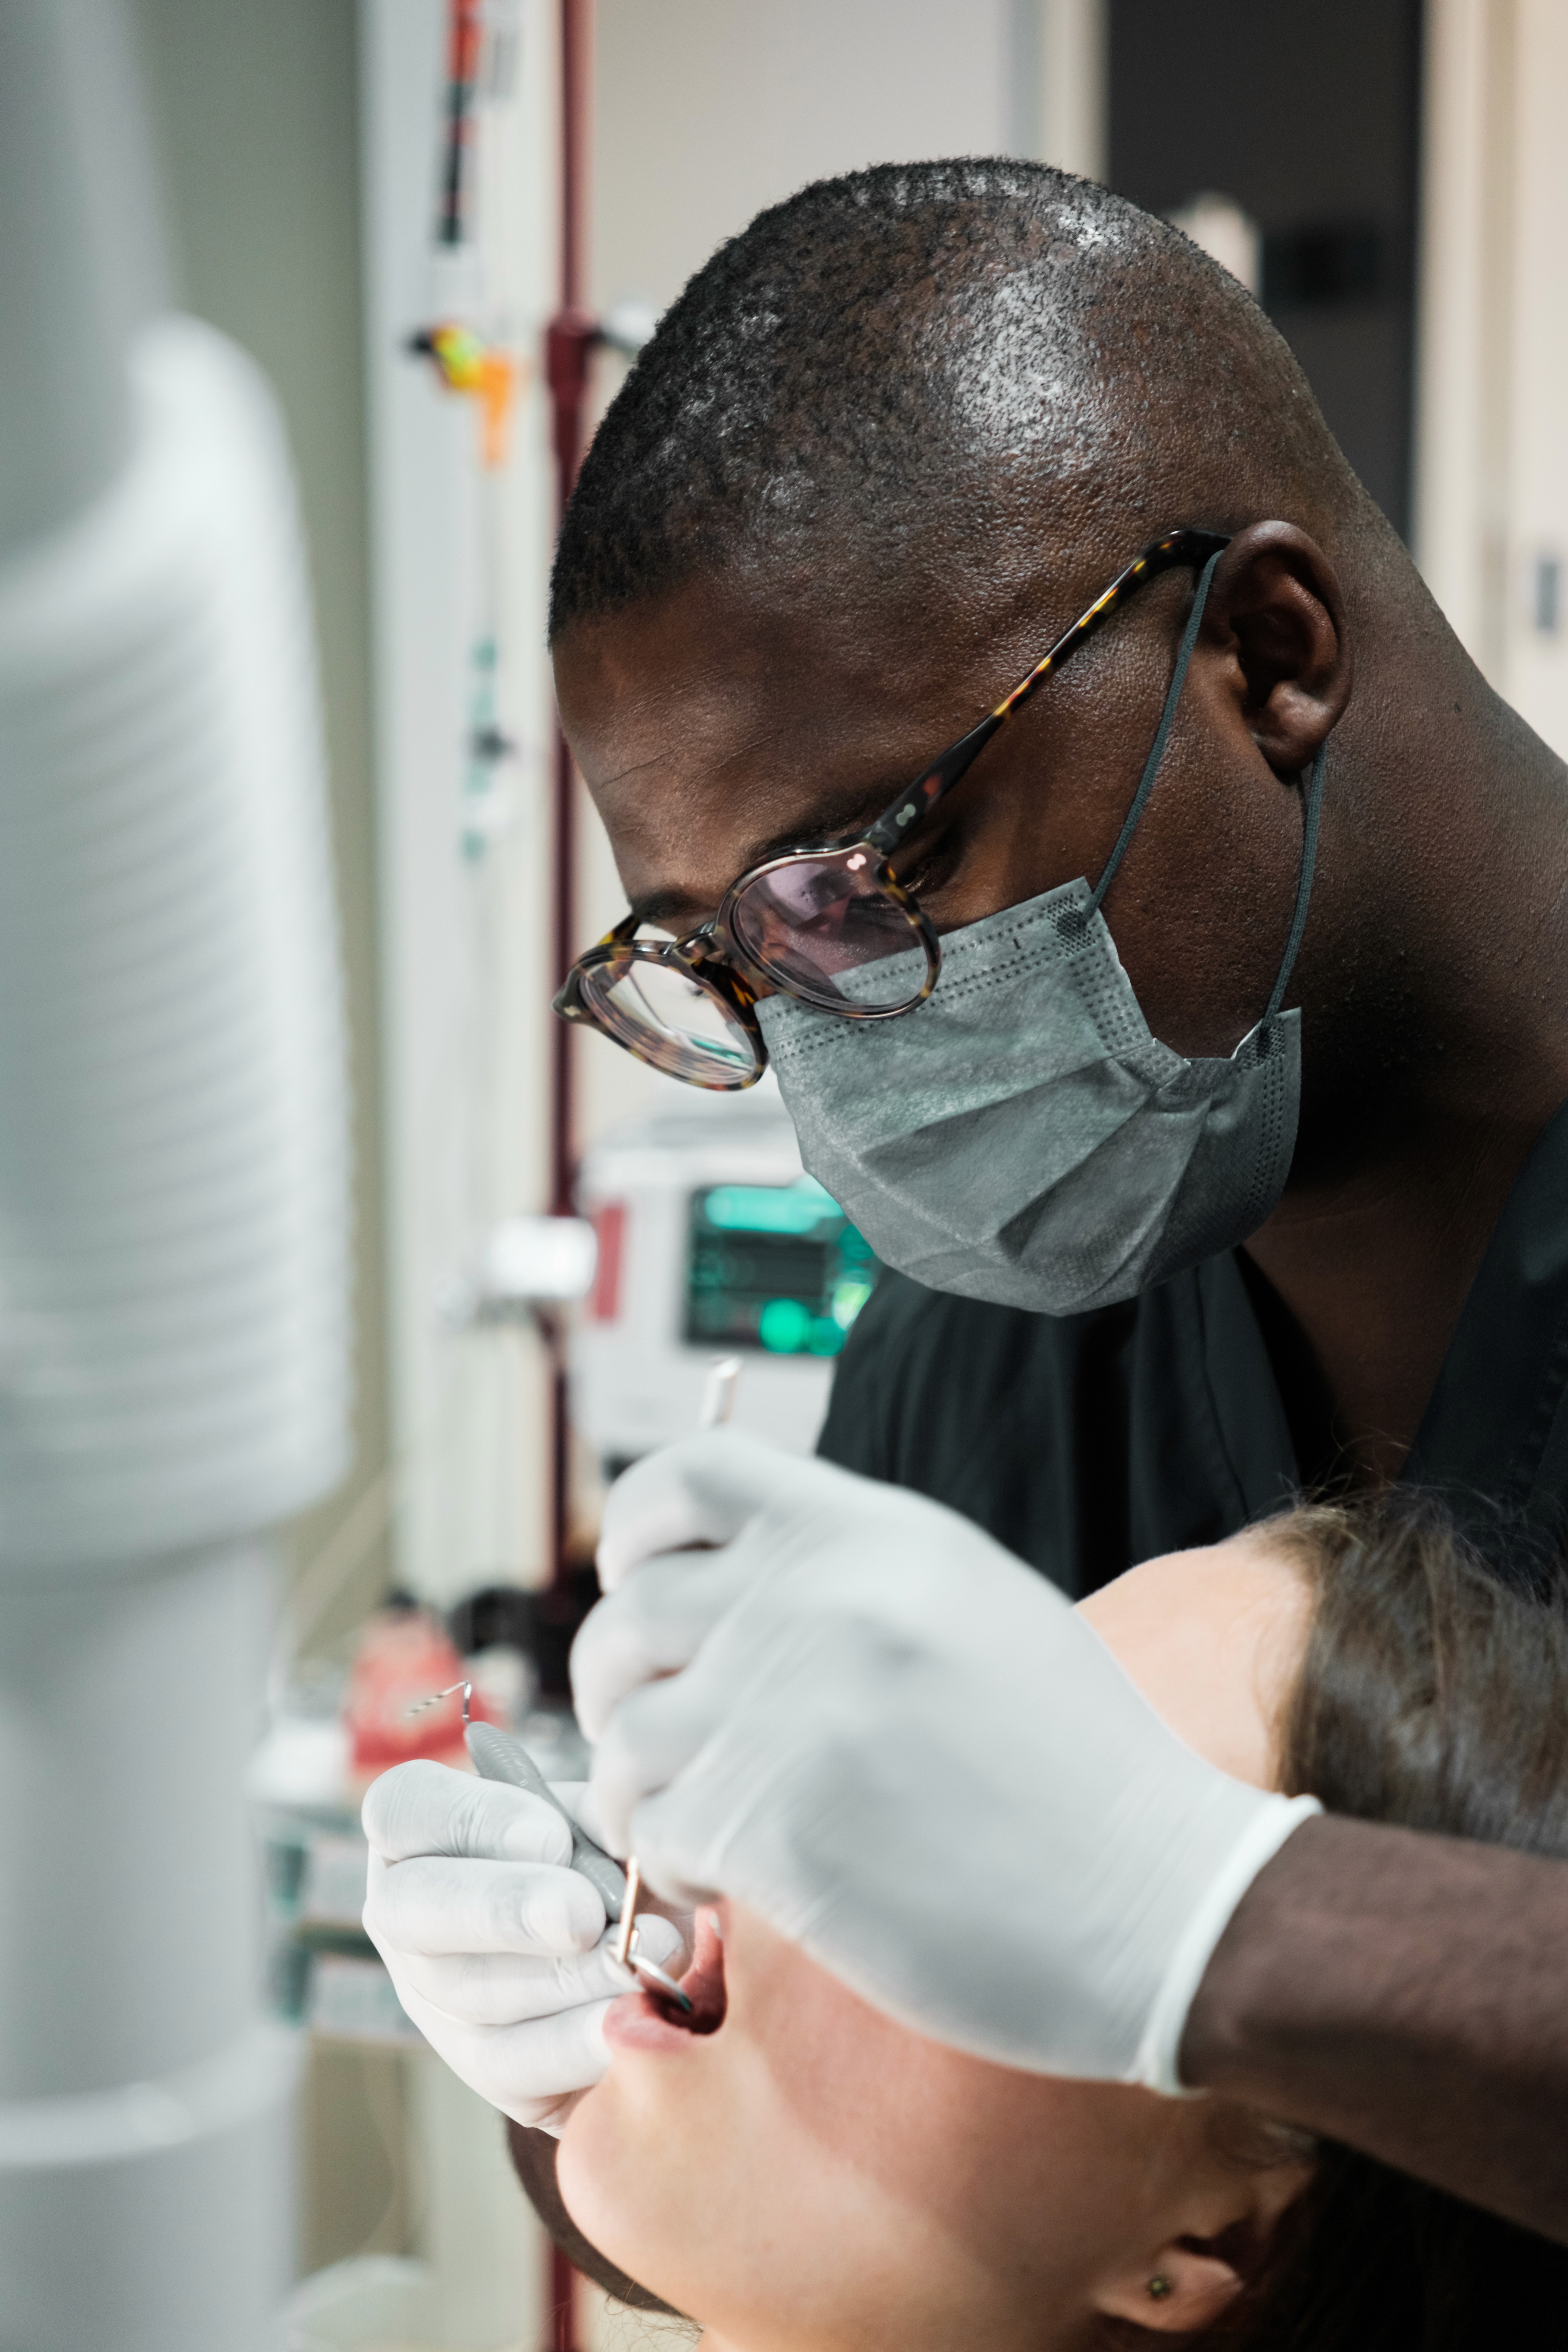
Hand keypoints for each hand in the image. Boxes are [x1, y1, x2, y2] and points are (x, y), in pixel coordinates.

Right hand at [361, 1761, 687, 2132]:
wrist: (634, 1947)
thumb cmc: (600, 1859)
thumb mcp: (597, 1822)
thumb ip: (596, 1817)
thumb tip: (618, 1831)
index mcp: (420, 1830)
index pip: (401, 1807)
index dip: (474, 1820)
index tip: (553, 1837)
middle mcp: (405, 1913)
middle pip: (414, 1908)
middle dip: (503, 1910)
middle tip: (583, 1915)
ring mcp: (431, 1995)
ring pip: (468, 1994)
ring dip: (560, 1980)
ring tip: (634, 1963)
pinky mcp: (479, 2063)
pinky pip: (510, 2067)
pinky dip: (574, 2043)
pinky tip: (627, 2018)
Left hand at [573, 1432, 1316, 2092]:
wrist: (1157, 1900)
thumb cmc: (1072, 1765)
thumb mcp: (970, 1603)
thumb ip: (850, 1569)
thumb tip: (727, 1570)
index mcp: (875, 1535)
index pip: (691, 1472)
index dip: (636, 1527)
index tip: (638, 1580)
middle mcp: (819, 1602)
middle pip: (632, 1609)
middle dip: (616, 1676)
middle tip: (648, 1726)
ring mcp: (790, 1713)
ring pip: (625, 1732)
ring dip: (636, 1783)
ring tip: (692, 1816)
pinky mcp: (776, 1828)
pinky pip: (656, 1828)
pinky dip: (669, 1859)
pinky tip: (724, 1879)